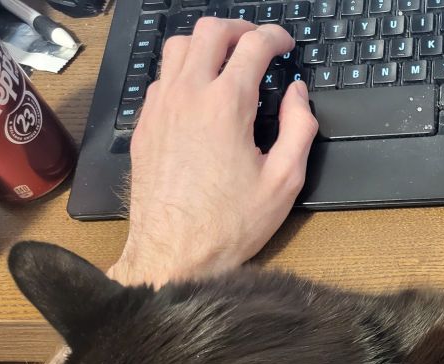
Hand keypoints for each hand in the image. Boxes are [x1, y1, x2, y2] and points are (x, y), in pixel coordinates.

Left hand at [114, 19, 317, 285]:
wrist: (173, 254)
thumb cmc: (229, 225)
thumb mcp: (284, 181)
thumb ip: (298, 128)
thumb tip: (297, 94)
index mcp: (226, 105)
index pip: (253, 45)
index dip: (275, 37)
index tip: (285, 44)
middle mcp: (188, 96)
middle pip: (210, 31)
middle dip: (239, 29)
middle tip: (258, 42)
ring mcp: (160, 108)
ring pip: (178, 47)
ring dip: (206, 44)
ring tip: (227, 59)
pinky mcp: (145, 126)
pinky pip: (162, 78)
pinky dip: (184, 71)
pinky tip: (199, 93)